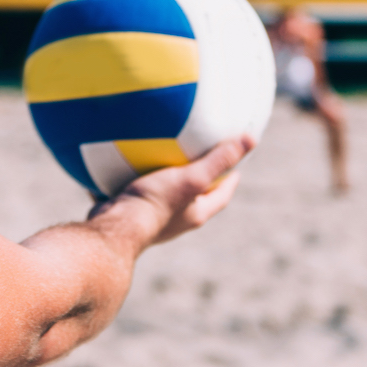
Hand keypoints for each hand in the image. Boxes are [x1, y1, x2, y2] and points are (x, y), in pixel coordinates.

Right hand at [90, 135, 254, 246]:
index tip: (236, 169)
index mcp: (195, 214)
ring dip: (168, 181)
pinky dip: (138, 181)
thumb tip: (251, 140)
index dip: (230, 182)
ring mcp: (152, 219)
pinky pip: (138, 194)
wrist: (114, 226)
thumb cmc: (156, 202)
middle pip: (195, 198)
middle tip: (201, 160)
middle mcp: (176, 220)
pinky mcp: (130, 214)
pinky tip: (127, 165)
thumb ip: (218, 160)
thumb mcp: (192, 178)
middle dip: (200, 182)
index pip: (220, 197)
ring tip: (164, 158)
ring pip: (166, 197)